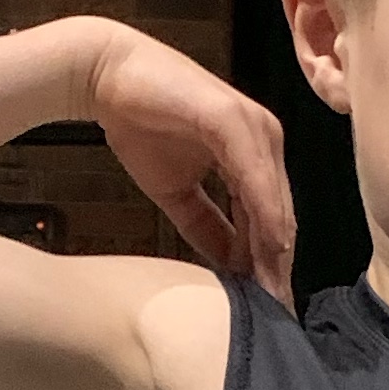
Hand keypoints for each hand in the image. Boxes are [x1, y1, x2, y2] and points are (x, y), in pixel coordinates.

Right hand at [83, 25, 297, 298]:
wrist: (107, 78)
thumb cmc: (140, 125)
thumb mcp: (178, 192)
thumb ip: (207, 226)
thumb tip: (228, 267)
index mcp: (255, 154)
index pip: (272, 217)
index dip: (271, 263)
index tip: (270, 304)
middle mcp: (265, 140)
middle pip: (281, 214)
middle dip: (278, 266)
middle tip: (276, 311)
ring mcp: (254, 128)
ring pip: (275, 200)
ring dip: (274, 250)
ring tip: (271, 293)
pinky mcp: (235, 120)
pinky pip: (255, 177)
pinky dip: (262, 216)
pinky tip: (265, 251)